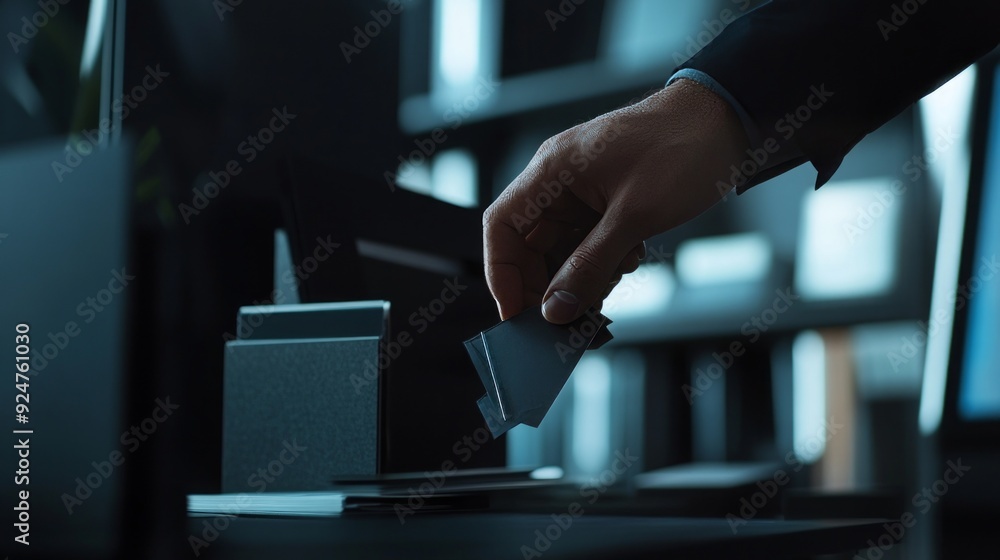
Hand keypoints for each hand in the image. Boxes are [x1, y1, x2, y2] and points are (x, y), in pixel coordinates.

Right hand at [483, 78, 750, 323]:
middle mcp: (559, 182)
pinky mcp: (607, 204)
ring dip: (578, 278)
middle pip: (529, 246)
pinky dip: (601, 265)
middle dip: (546, 285)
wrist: (726, 120)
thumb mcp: (634, 216)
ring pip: (561, 252)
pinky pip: (588, 246)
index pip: (501, 226)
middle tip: (566, 319)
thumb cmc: (681, 148)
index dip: (501, 273)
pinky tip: (629, 261)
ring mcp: (583, 194)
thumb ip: (590, 266)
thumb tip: (555, 310)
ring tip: (607, 287)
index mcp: (552, 171)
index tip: (517, 313)